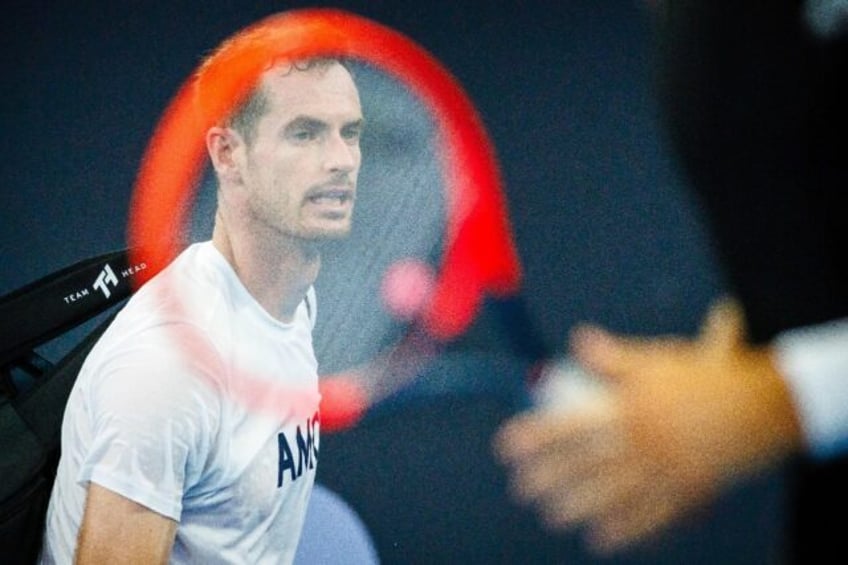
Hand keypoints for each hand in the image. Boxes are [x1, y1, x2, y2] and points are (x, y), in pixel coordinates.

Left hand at [494, 298, 801, 553]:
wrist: (760, 407)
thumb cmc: (702, 377)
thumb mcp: (654, 360)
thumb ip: (611, 356)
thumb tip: (578, 339)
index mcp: (627, 408)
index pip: (568, 425)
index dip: (534, 436)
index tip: (507, 446)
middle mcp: (640, 443)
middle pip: (583, 466)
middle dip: (549, 479)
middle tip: (522, 489)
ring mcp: (662, 472)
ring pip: (611, 496)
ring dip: (578, 508)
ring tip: (551, 516)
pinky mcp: (685, 492)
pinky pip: (650, 517)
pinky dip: (625, 530)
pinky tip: (600, 539)